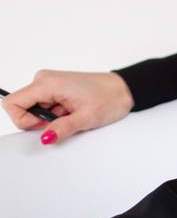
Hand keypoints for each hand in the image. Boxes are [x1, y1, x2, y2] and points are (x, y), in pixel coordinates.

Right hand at [2, 69, 133, 142]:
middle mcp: (43, 80)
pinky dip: (56, 112)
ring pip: (34, 108)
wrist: (124, 89)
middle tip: (65, 119)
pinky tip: (72, 110)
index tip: (44, 125)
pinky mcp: (55, 88)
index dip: (23, 119)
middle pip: (22, 107)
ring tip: (72, 113)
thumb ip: (62, 128)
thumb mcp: (86, 118)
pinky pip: (44, 105)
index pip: (12, 103)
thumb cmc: (109, 98)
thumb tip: (45, 138)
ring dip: (51, 117)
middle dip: (40, 119)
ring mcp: (49, 83)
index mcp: (47, 83)